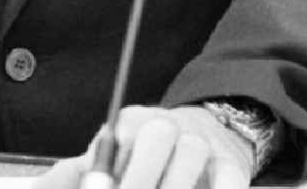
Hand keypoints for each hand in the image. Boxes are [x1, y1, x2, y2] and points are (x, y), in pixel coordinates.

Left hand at [35, 105, 254, 188]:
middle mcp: (165, 126)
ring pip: (190, 158)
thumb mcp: (111, 158)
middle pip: (155, 141)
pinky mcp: (231, 165)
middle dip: (140, 180)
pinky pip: (229, 179)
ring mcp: (200, 143)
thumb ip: (75, 176)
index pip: (114, 143)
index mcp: (129, 124)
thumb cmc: (146, 156)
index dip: (105, 176)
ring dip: (175, 186)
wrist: (206, 133)